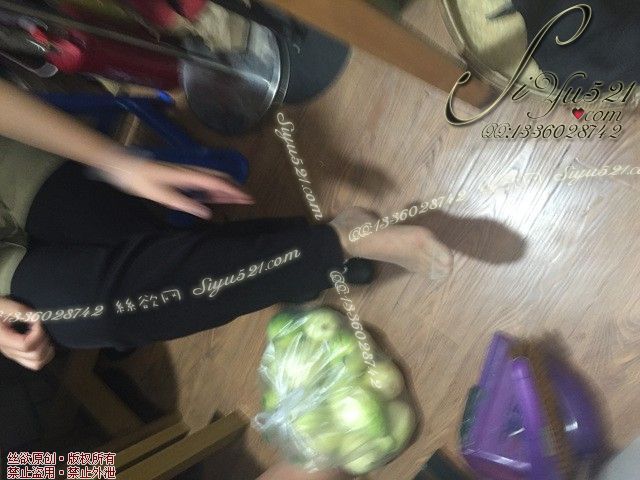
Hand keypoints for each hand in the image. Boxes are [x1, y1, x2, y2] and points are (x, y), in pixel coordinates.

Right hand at [0, 299, 53, 370]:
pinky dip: (45, 355)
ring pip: (37, 363)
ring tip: (42, 336)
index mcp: (4, 340)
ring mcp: (15, 355)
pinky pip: (35, 363)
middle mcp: (9, 351)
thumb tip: (35, 318)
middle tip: (40, 328)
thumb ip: (20, 312)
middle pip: (35, 355)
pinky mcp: (19, 356)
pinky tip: (43, 342)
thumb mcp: (6, 307)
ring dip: (46, 349)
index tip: (36, 321)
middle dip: (43, 340)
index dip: (37, 333)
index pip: (26, 345)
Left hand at [98, 155, 253, 218]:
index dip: (233, 190)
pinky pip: (202, 181)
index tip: (247, 198)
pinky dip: (213, 188)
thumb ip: (184, 203)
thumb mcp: (160, 195)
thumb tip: (207, 213)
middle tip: (247, 200)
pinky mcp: (180, 174)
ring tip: (236, 199)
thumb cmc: (139, 179)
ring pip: (212, 178)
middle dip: (234, 188)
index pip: (217, 182)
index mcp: (187, 175)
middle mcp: (189, 171)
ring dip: (225, 188)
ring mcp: (185, 172)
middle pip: (219, 178)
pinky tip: (215, 196)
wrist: (122, 165)